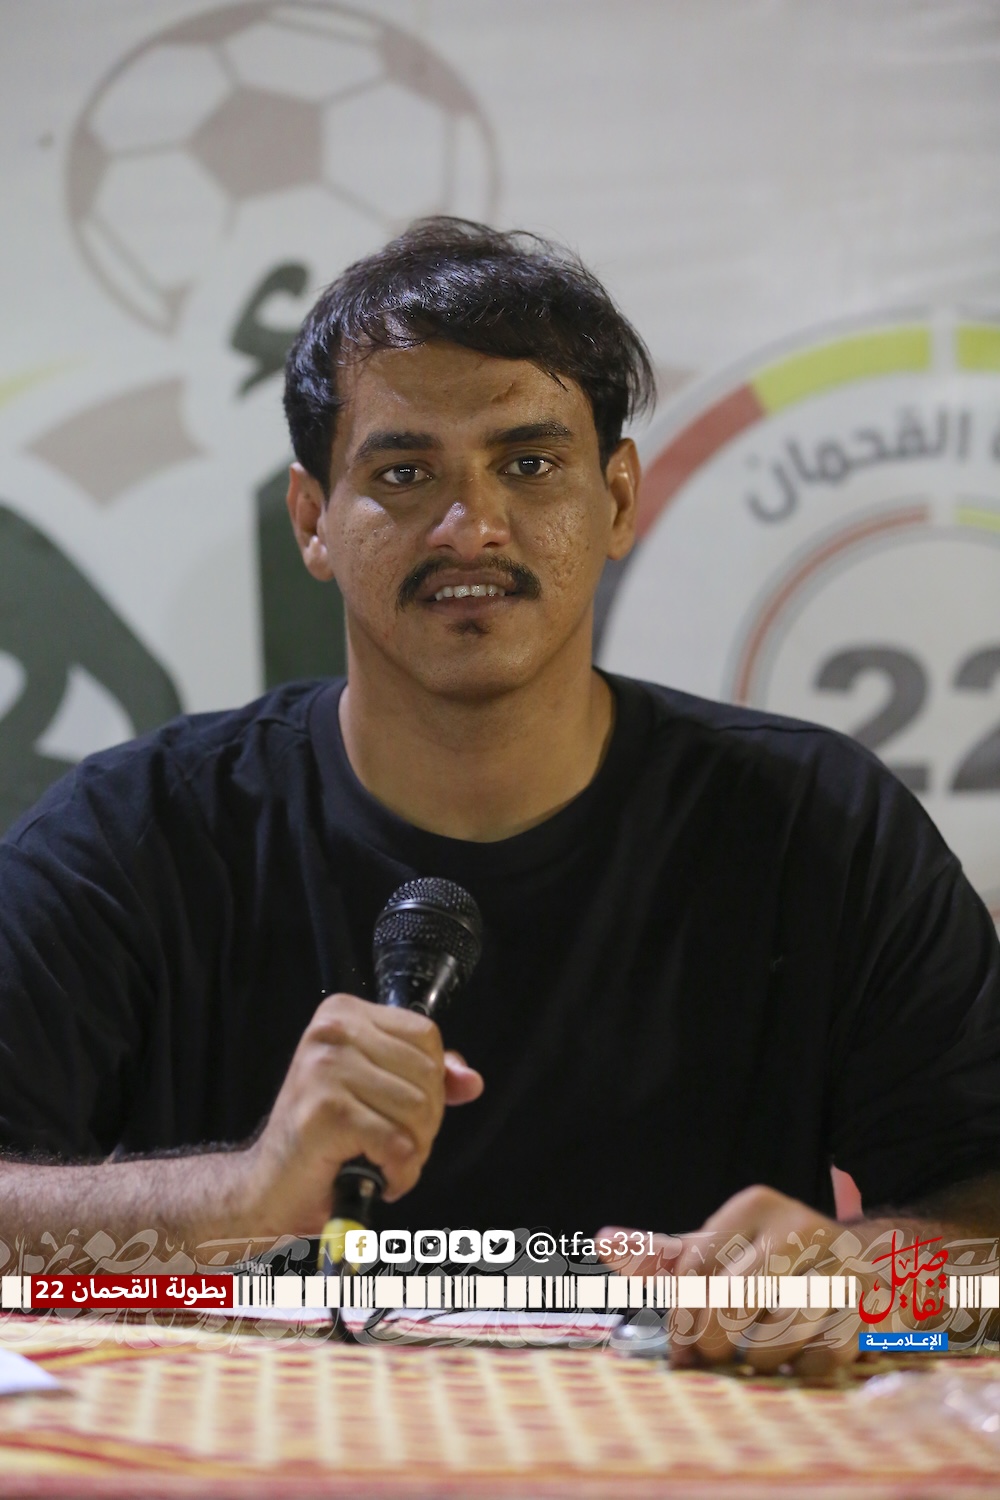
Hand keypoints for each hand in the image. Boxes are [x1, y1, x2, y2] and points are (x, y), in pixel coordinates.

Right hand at [244, 992, 483, 1233]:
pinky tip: (377, 1177)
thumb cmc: (324, 1137)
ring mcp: (324, 1069)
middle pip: (428, 1073)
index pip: (427, 1036)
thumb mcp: (377, 1091)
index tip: (405, 1111)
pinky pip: (398, 1145)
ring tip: (383, 1161)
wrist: (268, 1186)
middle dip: (425, 1122)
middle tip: (394, 1144)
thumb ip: (426, 1076)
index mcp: (344, 1013)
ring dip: (413, 1152)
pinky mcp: (324, 1113)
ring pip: (418, 1110)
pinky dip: (399, 1174)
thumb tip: (471, 1081)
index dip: (433, 1082)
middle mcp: (331, 1031)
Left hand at [600, 1186, 858, 1376]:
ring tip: (757, 1355)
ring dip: (762, 1355)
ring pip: (782, 1328)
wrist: (859, 1261)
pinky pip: (827, 1351)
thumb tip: (600, 1240)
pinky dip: (806, 1366)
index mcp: (754, 1207)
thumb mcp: (718, 1250)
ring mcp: (839, 1262)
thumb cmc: (767, 1261)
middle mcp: (798, 1226)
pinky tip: (799, 1360)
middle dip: (716, 1338)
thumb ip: (662, 1255)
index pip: (697, 1264)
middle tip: (714, 1355)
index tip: (680, 1347)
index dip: (681, 1315)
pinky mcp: (870, 1303)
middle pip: (736, 1295)